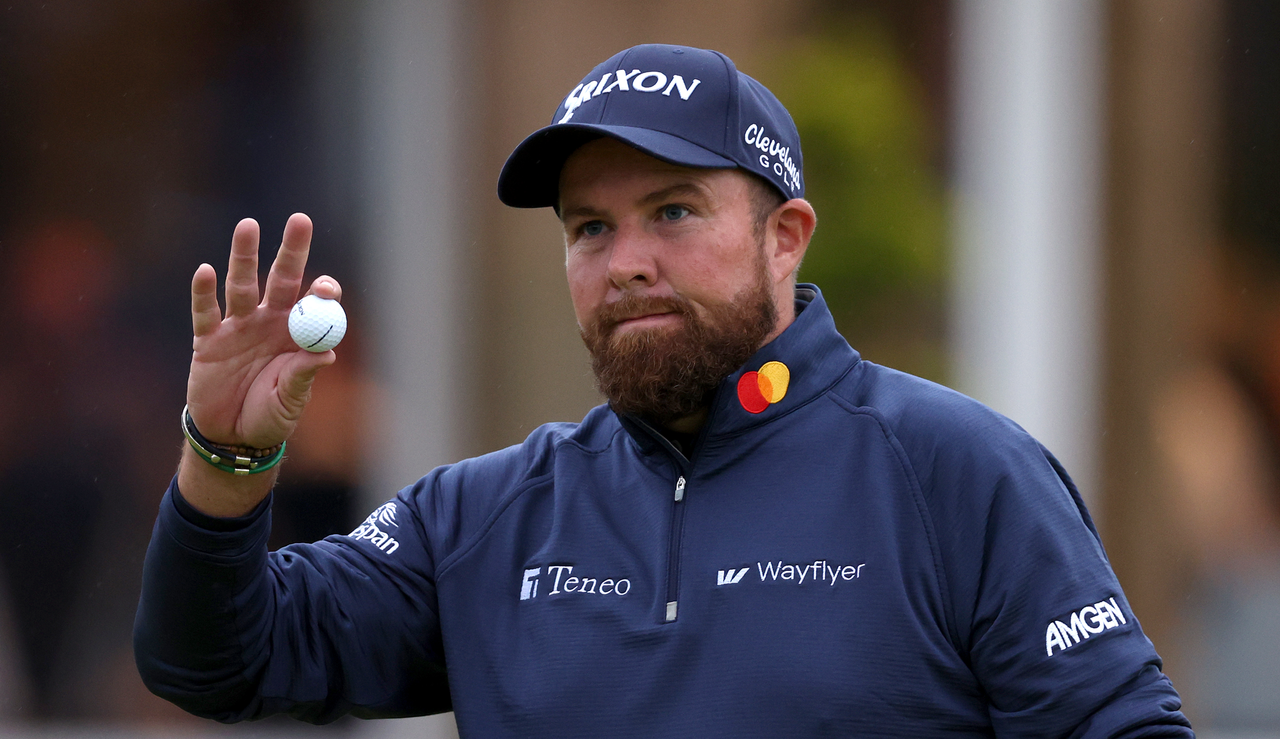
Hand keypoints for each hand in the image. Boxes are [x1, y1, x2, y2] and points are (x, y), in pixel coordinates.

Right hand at [186, 213, 339, 448]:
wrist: (232, 438)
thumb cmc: (270, 416)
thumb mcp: (291, 400)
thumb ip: (304, 376)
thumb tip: (327, 353)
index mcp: (298, 335)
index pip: (313, 303)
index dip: (321, 291)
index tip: (326, 286)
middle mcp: (270, 323)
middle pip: (282, 279)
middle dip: (291, 251)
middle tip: (300, 220)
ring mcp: (238, 328)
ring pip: (242, 285)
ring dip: (245, 256)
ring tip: (248, 225)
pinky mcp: (208, 340)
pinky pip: (205, 313)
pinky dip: (203, 293)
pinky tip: (206, 271)